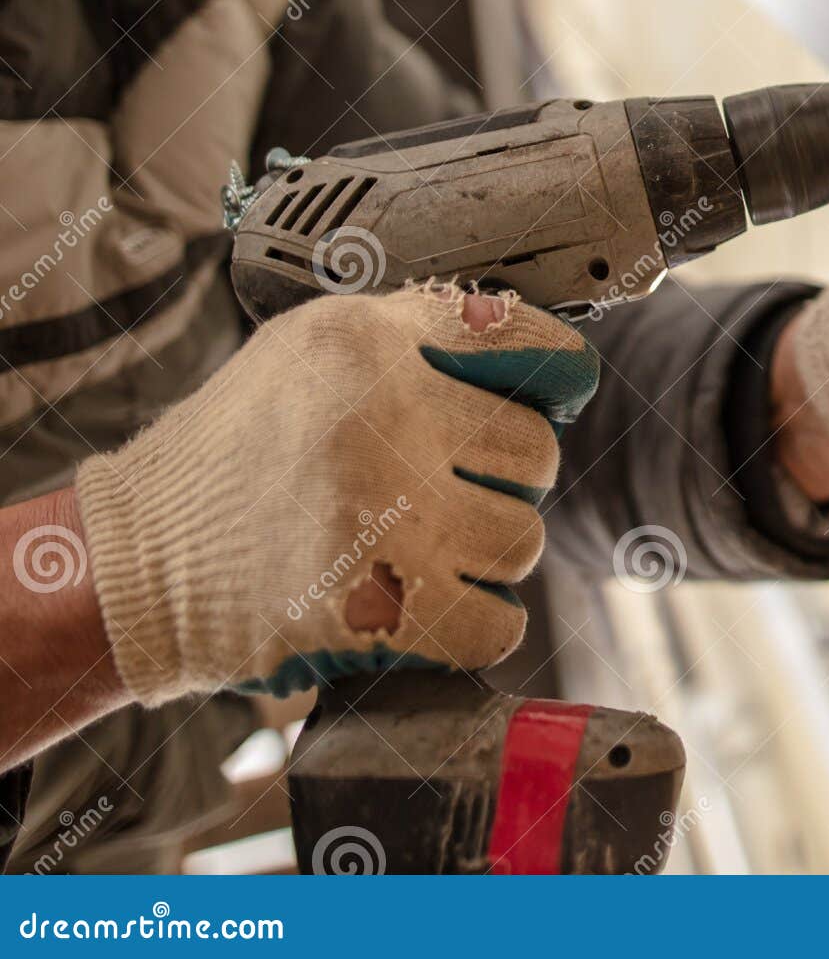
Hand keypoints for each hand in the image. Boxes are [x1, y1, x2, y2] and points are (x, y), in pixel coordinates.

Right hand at [74, 283, 598, 702]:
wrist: (138, 562)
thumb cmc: (238, 451)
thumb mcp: (308, 347)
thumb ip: (418, 332)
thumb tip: (536, 350)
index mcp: (363, 345)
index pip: (524, 342)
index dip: (558, 373)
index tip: (560, 392)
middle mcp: (380, 423)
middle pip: (537, 455)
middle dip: (506, 477)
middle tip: (450, 486)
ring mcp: (383, 521)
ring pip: (524, 542)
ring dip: (487, 554)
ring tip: (422, 546)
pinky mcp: (380, 613)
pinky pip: (500, 626)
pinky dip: (476, 626)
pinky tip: (428, 604)